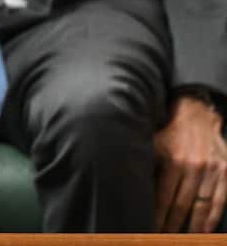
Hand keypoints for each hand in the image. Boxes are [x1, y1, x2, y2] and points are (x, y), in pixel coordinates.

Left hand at [154, 94, 226, 232]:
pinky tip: (204, 230)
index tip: (150, 228)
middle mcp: (194, 167)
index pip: (163, 197)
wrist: (197, 115)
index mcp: (173, 161)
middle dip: (172, 225)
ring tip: (183, 239)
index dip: (157, 215)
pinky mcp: (226, 172)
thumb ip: (147, 166)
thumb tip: (131, 188)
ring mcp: (212, 170)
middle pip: (182, 205)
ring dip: (193, 227)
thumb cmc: (170, 133)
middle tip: (163, 238)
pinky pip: (220, 201)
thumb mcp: (153, 144)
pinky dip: (213, 218)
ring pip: (202, 206)